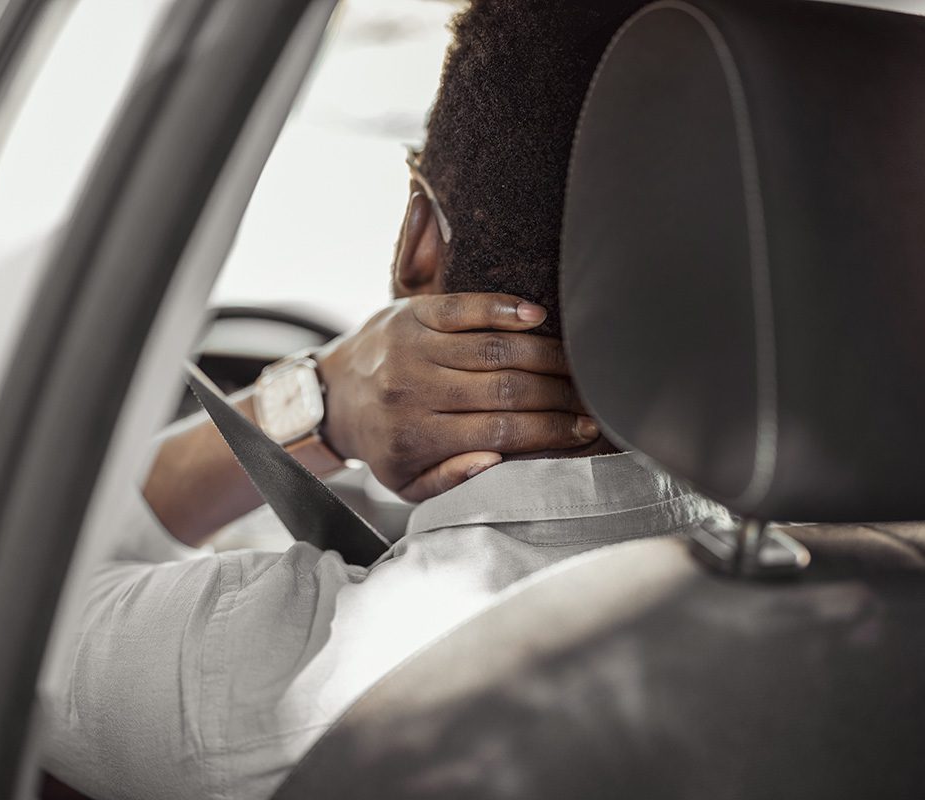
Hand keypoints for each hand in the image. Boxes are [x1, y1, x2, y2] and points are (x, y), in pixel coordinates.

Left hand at [316, 293, 598, 500]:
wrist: (332, 395)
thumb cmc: (383, 442)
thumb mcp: (407, 482)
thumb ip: (450, 481)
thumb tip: (494, 460)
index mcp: (416, 437)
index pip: (500, 431)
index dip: (551, 430)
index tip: (586, 429)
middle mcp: (413, 389)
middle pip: (505, 389)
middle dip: (559, 394)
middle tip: (593, 396)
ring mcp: (412, 346)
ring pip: (493, 348)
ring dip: (545, 354)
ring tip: (577, 363)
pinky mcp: (412, 313)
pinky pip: (465, 306)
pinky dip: (504, 308)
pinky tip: (538, 315)